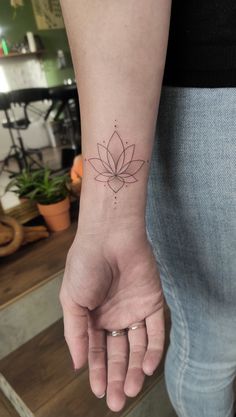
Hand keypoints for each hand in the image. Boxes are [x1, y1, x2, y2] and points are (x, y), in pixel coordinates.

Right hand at [59, 229, 164, 411]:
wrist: (110, 238)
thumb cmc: (85, 266)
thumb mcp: (71, 302)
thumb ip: (75, 334)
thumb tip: (77, 365)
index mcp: (92, 316)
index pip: (96, 350)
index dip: (98, 371)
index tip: (100, 391)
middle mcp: (114, 316)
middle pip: (118, 353)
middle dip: (118, 377)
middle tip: (118, 402)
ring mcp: (134, 310)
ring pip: (137, 346)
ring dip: (136, 368)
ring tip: (133, 389)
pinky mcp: (152, 302)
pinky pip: (155, 331)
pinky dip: (153, 349)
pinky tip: (148, 367)